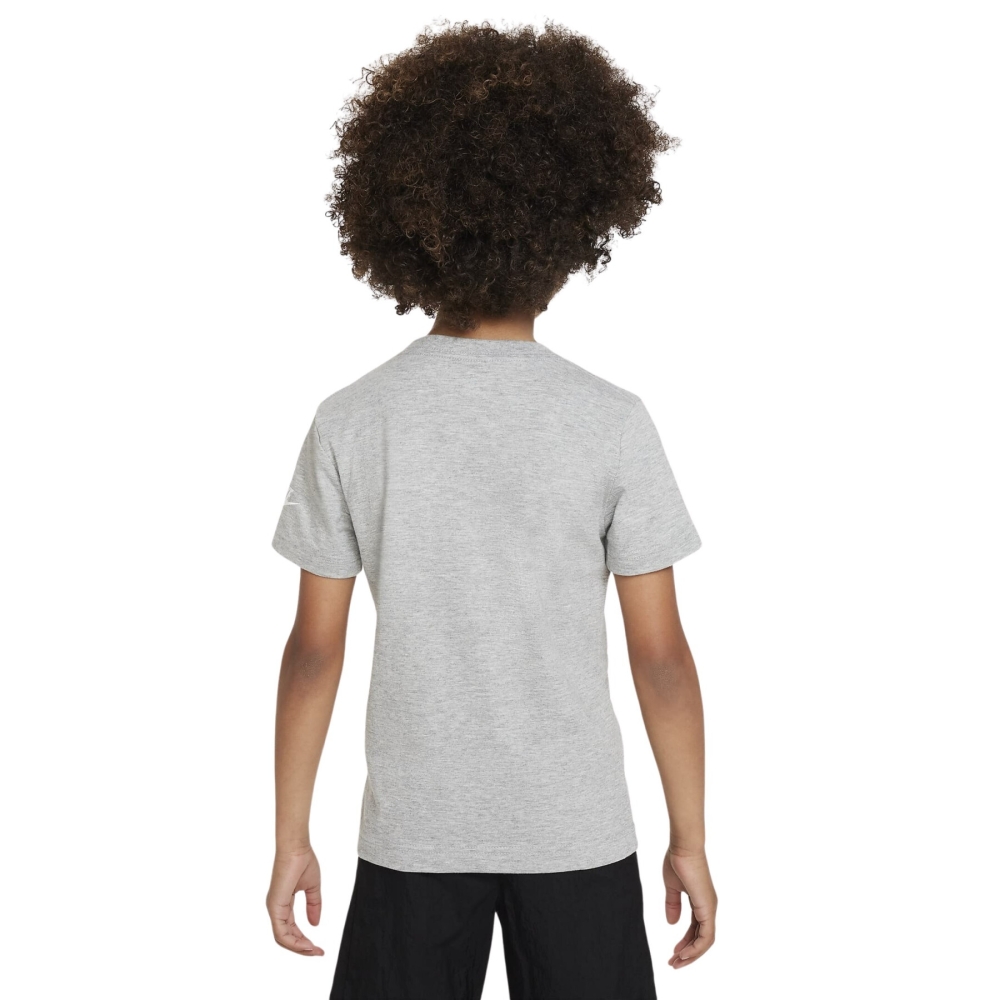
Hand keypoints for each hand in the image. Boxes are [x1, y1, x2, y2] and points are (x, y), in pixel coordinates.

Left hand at [266, 847, 324, 955]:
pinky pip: (281, 932)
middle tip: (318, 952)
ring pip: (283, 939)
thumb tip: (315, 924)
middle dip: (302, 948)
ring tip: (314, 951)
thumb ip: (313, 905)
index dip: (304, 940)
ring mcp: (274, 908)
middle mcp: (276, 908)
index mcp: (283, 904)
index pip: (290, 930)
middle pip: (286, 938)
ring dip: (299, 948)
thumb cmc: (302, 861)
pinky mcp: (275, 906)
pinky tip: (306, 944)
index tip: (319, 947)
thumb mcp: (312, 887)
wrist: (296, 847)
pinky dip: (294, 941)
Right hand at [663, 847, 716, 967]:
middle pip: (702, 939)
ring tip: (676, 963)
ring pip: (705, 941)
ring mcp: (709, 908)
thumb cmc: (677, 861)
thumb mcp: (671, 887)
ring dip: (691, 954)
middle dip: (688, 953)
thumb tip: (672, 923)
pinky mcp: (707, 907)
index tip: (673, 953)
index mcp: (700, 902)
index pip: (695, 930)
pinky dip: (695, 947)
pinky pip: (706, 936)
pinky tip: (683, 953)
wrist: (684, 846)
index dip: (685, 943)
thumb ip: (672, 904)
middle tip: (673, 964)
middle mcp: (708, 907)